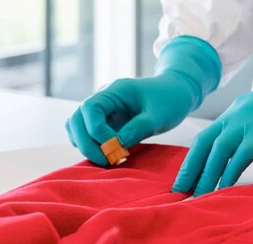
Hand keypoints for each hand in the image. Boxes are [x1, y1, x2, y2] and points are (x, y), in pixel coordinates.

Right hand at [65, 36, 220, 166]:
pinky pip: (86, 134)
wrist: (176, 92)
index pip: (90, 109)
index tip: (114, 146)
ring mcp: (102, 110)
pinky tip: (109, 155)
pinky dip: (91, 146)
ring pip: (76, 128)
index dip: (96, 131)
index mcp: (115, 91)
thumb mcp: (158, 116)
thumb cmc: (170, 99)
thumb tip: (115, 147)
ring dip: (86, 146)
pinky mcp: (105, 122)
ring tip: (108, 159)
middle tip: (106, 161)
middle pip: (76, 119)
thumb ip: (137, 129)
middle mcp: (103, 99)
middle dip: (86, 143)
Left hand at [172, 36, 252, 194]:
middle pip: (204, 142)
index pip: (211, 132)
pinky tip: (221, 192)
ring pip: (215, 153)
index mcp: (242, 106)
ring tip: (195, 198)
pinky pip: (236, 161)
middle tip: (178, 190)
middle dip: (190, 167)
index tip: (190, 172)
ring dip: (203, 177)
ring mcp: (249, 123)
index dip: (197, 154)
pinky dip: (225, 178)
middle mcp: (239, 112)